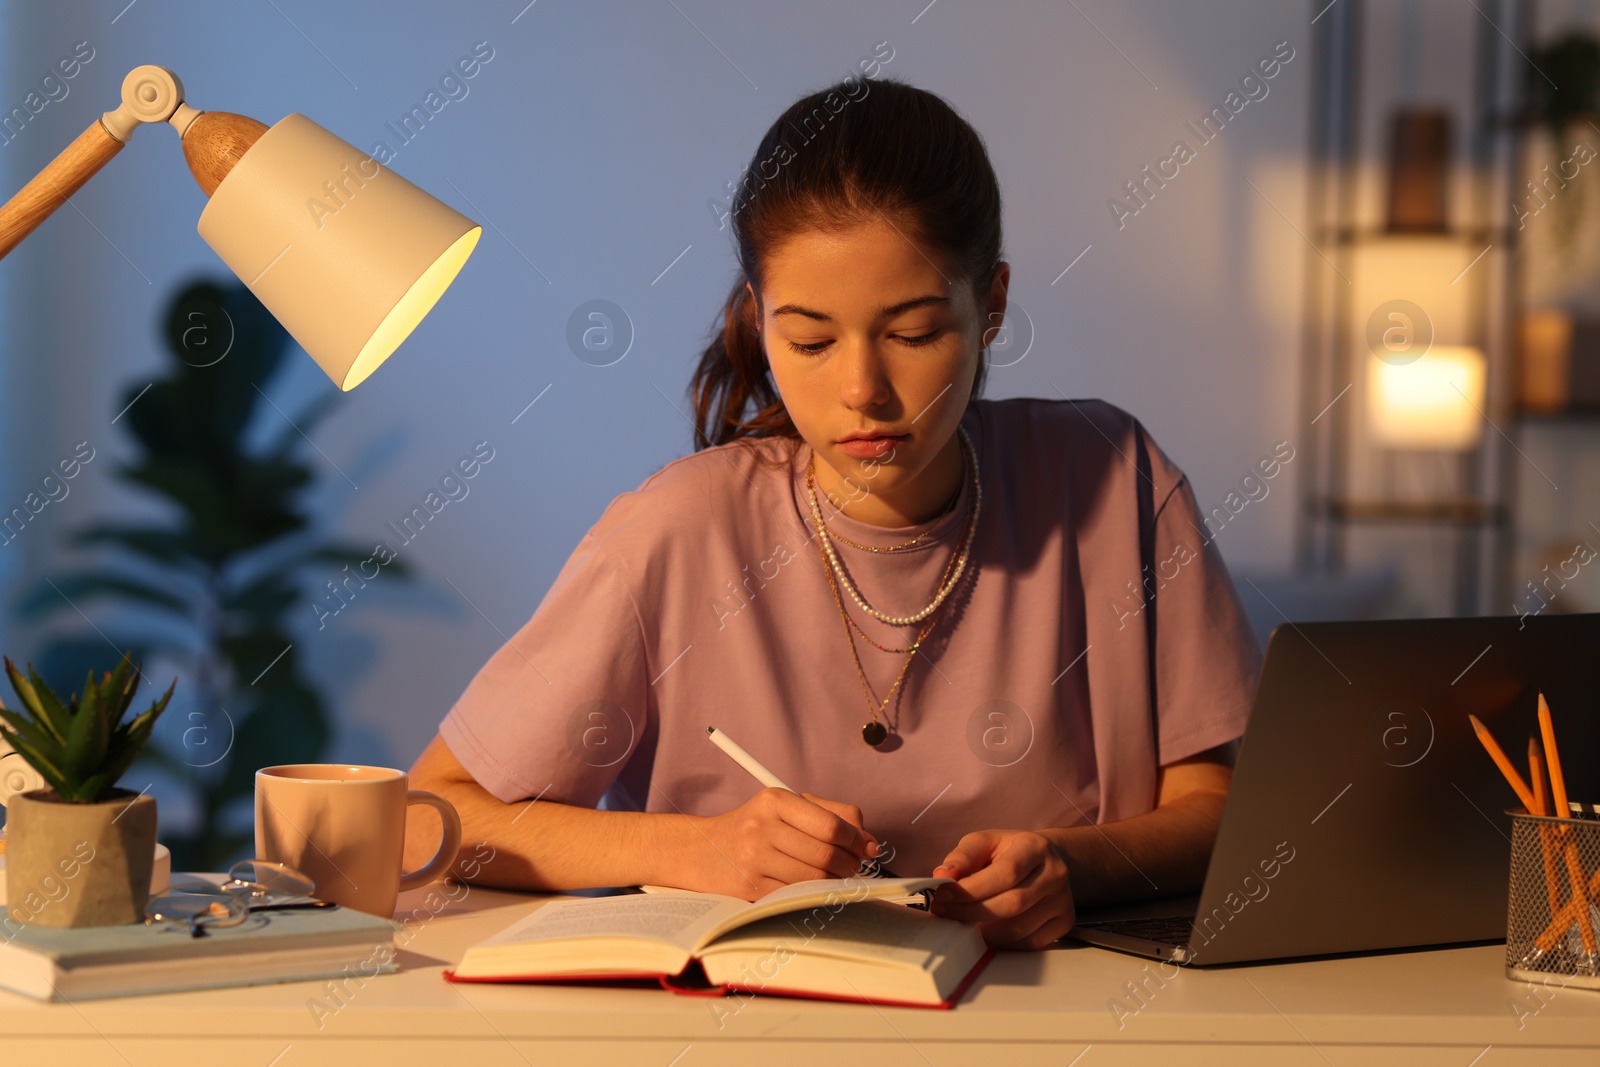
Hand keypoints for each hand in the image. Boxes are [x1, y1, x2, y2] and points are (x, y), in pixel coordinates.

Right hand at [693, 788, 880, 899]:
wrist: (699, 850)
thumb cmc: (752, 828)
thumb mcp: (785, 807)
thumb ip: (830, 815)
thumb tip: (869, 842)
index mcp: (774, 800)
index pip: (831, 824)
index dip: (857, 840)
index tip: (868, 848)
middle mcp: (761, 826)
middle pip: (826, 854)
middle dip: (850, 865)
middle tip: (853, 867)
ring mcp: (753, 858)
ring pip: (814, 878)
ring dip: (835, 882)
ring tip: (835, 877)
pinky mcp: (749, 886)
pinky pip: (796, 894)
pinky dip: (812, 894)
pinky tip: (812, 887)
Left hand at [927, 829, 1074, 949]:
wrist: (1044, 862)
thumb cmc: (1008, 852)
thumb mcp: (985, 843)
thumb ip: (963, 857)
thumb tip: (943, 876)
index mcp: (1036, 847)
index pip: (1006, 873)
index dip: (972, 888)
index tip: (943, 895)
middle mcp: (1055, 874)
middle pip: (1013, 903)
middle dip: (971, 912)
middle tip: (944, 912)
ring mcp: (1063, 901)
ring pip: (1019, 928)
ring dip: (983, 931)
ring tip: (959, 922)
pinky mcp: (1063, 923)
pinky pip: (1028, 943)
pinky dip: (1001, 942)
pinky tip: (984, 932)